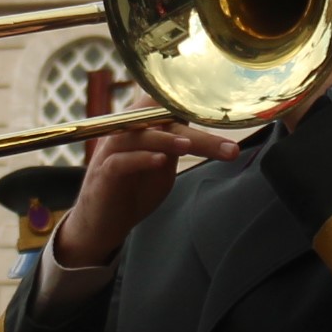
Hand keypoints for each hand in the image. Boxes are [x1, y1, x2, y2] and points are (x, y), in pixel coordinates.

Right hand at [53, 103, 236, 267]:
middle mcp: (125, 132)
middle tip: (228, 148)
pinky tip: (160, 161)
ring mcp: (111, 151)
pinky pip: (120, 161)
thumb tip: (214, 133)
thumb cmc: (134, 190)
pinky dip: (141, 159)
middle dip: (195, 132)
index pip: (168, 108)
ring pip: (139, 137)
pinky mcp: (103, 174)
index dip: (194, 109)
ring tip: (190, 145)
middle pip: (159, 121)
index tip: (225, 120)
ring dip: (166, 139)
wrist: (103, 224)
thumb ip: (181, 146)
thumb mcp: (164, 164)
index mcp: (141, 127)